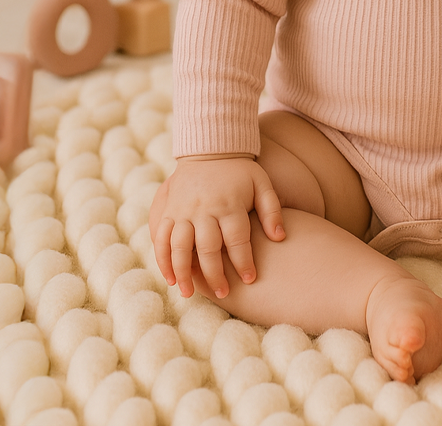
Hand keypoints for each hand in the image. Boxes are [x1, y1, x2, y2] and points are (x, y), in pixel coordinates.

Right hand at [150, 154, 284, 297]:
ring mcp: (184, 211)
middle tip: (224, 293)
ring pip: (179, 247)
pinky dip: (162, 259)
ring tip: (190, 293)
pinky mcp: (168, 211)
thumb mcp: (261, 183)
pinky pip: (161, 238)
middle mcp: (205, 210)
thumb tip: (280, 237)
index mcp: (230, 204)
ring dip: (184, 272)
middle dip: (215, 274)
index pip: (237, 239)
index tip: (250, 279)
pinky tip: (170, 278)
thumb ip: (272, 210)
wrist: (209, 149)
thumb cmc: (240, 171)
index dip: (243, 262)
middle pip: (208, 248)